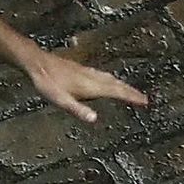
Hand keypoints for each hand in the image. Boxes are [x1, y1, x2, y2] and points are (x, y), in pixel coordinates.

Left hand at [25, 50, 148, 124]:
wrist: (39, 64)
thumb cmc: (48, 83)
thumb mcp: (60, 100)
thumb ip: (78, 110)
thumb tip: (94, 119)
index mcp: (90, 85)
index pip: (115, 91)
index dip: (130, 96)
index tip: (144, 101)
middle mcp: (92, 77)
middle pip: (116, 84)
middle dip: (131, 91)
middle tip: (144, 99)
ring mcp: (88, 72)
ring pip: (110, 79)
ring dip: (123, 86)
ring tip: (131, 92)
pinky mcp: (83, 71)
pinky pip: (104, 76)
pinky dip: (113, 81)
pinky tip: (108, 82)